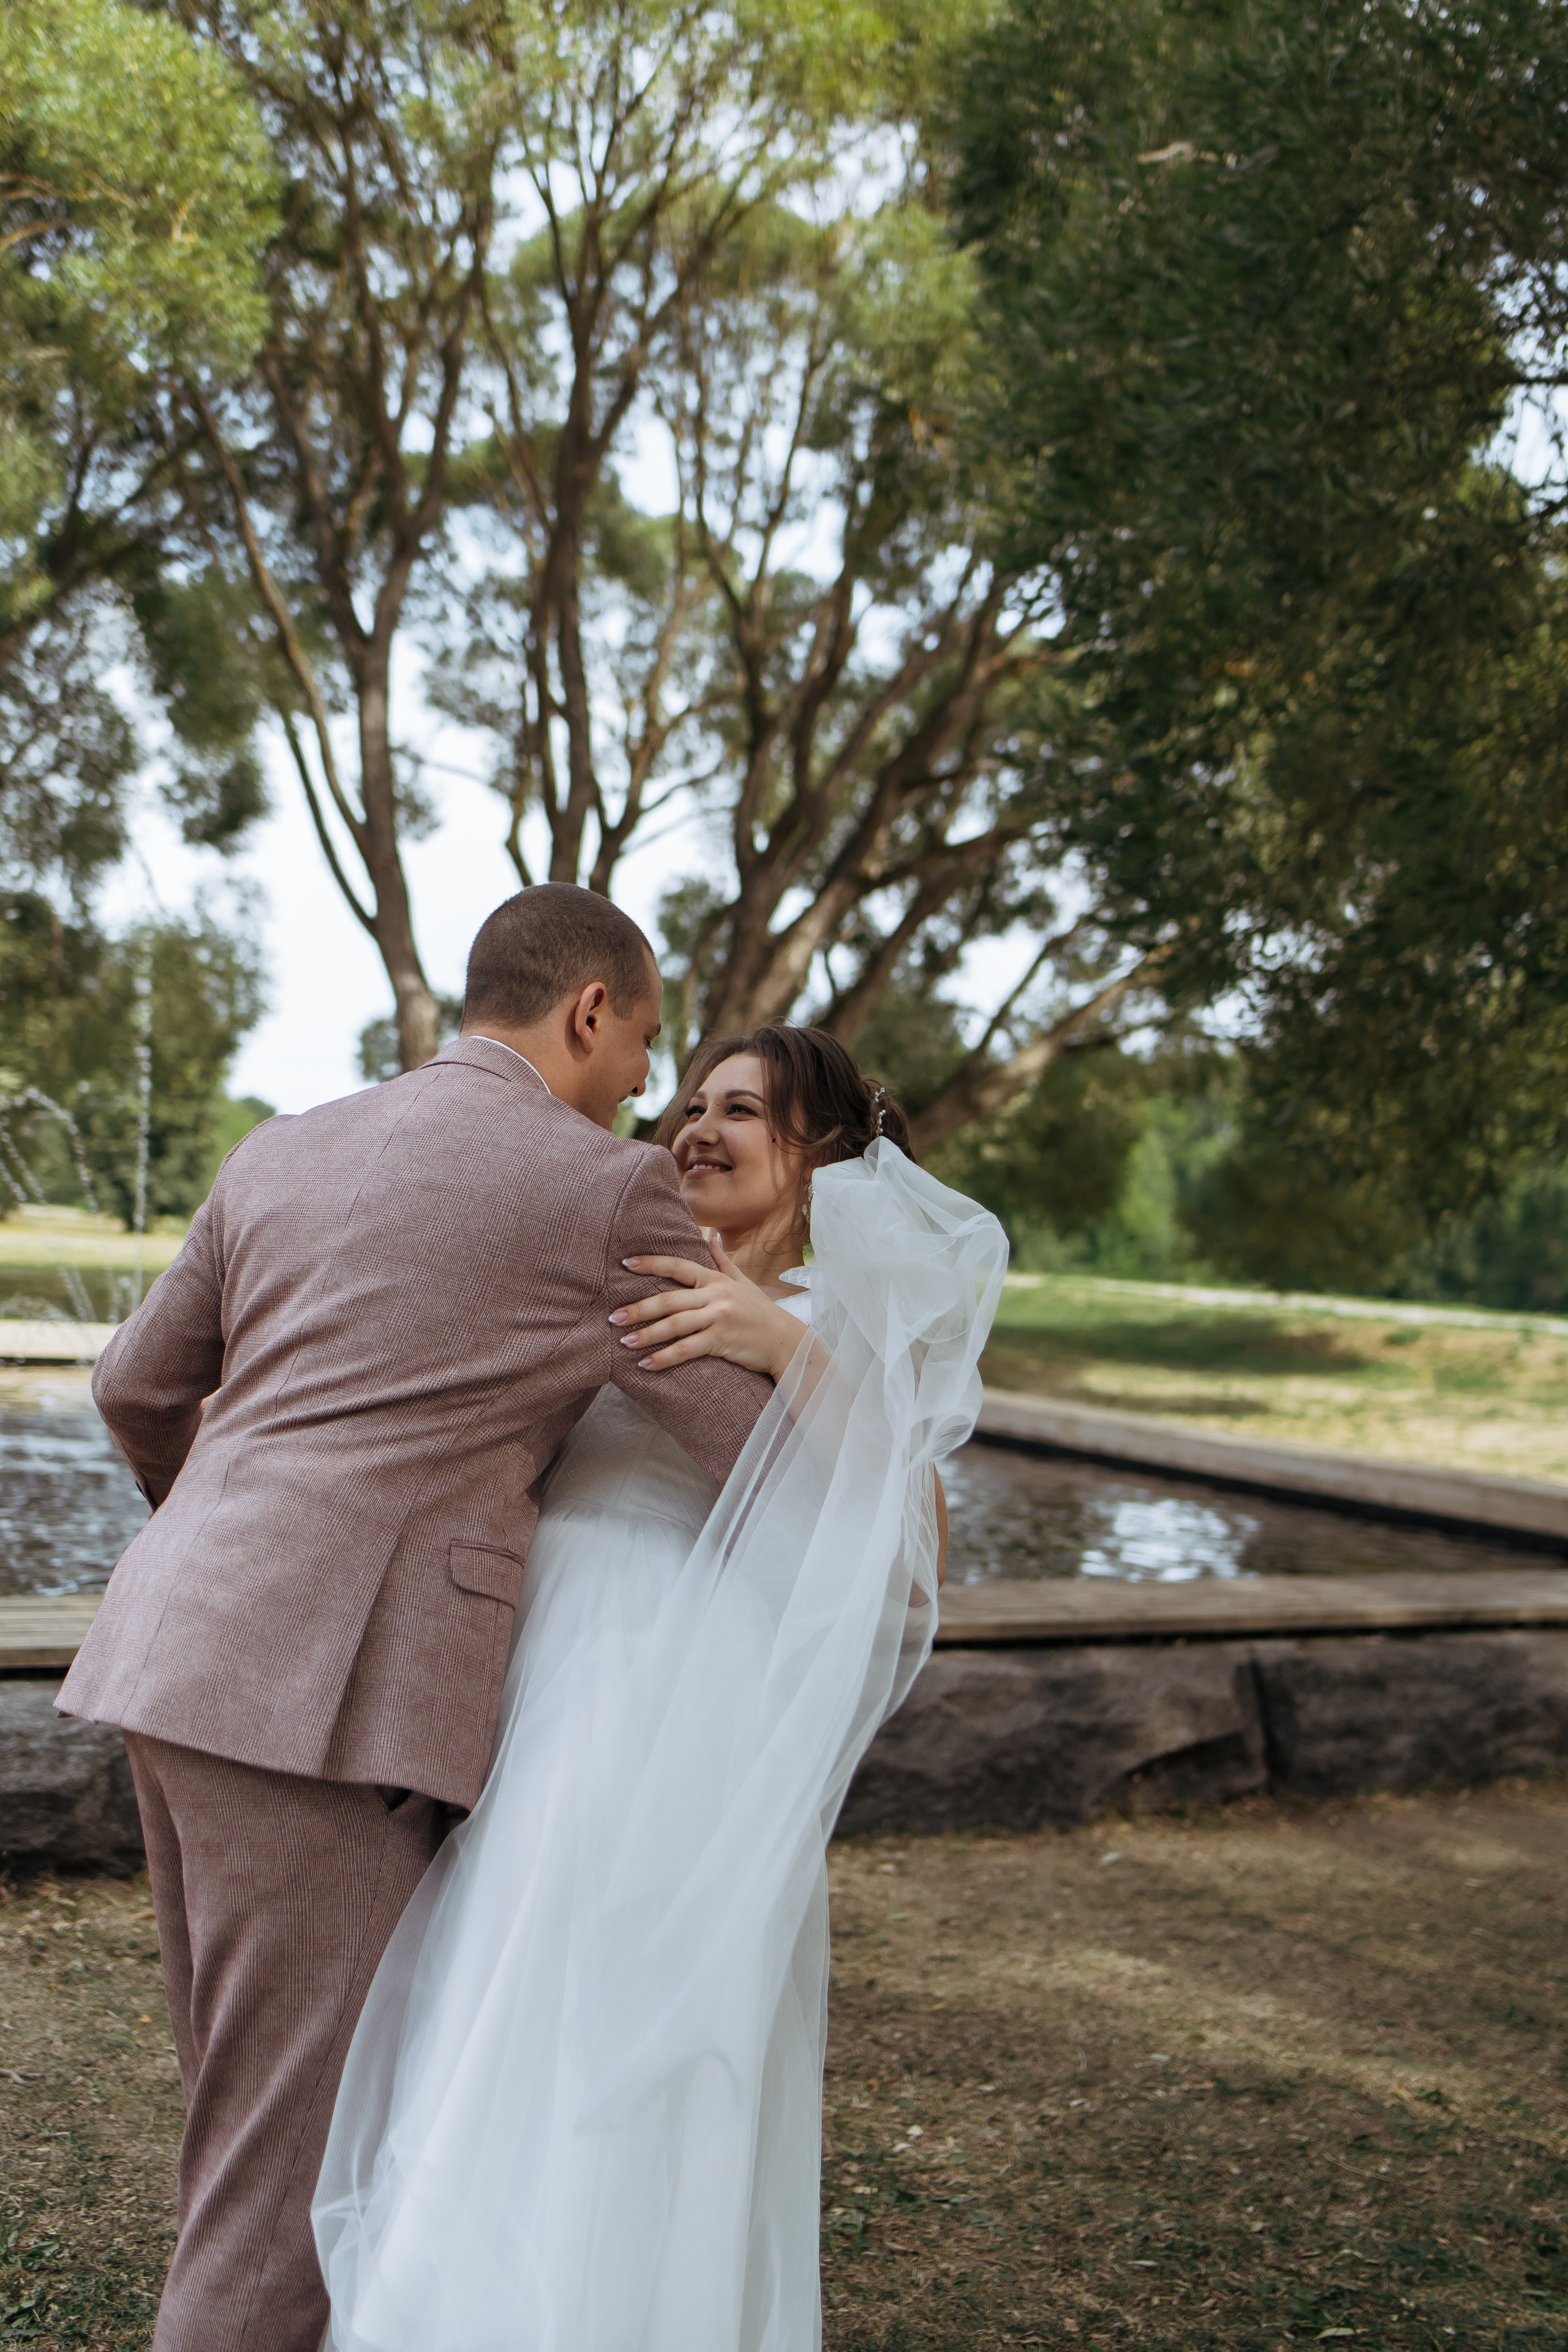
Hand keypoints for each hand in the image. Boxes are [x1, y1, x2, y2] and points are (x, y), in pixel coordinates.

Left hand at [611, 1238, 805, 1379]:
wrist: (786, 1341)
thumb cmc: (761, 1312)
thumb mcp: (744, 1282)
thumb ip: (723, 1261)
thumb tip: (710, 1235)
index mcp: (717, 1280)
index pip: (679, 1266)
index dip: (651, 1263)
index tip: (626, 1263)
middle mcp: (716, 1296)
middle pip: (669, 1300)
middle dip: (639, 1309)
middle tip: (613, 1318)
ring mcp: (719, 1318)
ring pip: (674, 1325)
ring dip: (646, 1335)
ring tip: (624, 1342)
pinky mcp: (721, 1341)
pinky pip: (687, 1349)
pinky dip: (665, 1358)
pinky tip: (647, 1364)